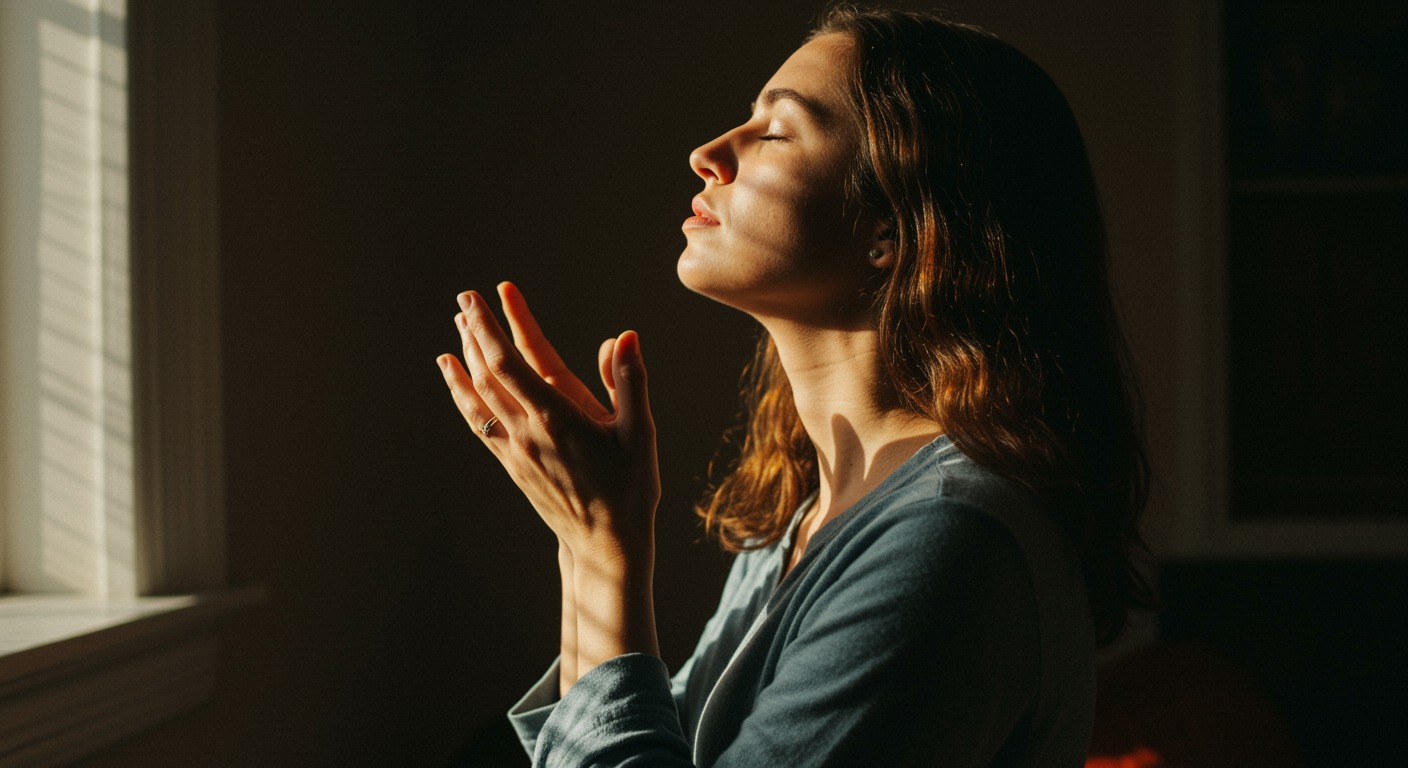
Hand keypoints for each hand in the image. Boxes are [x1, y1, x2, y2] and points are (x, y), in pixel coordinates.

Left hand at [436, 283, 660, 558]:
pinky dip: (463, 395)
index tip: (492, 292)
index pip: (515, 361)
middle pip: (489, 372)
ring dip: (465, 358)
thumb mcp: (640, 432)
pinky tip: (457, 378)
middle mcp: (528, 431)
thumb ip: (630, 381)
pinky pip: (478, 422)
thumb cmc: (629, 487)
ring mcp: (515, 449)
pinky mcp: (511, 464)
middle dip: (476, 330)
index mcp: (558, 417)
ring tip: (457, 327)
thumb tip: (625, 336)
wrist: (605, 543)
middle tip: (466, 297)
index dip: (500, 324)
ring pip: (478, 396)